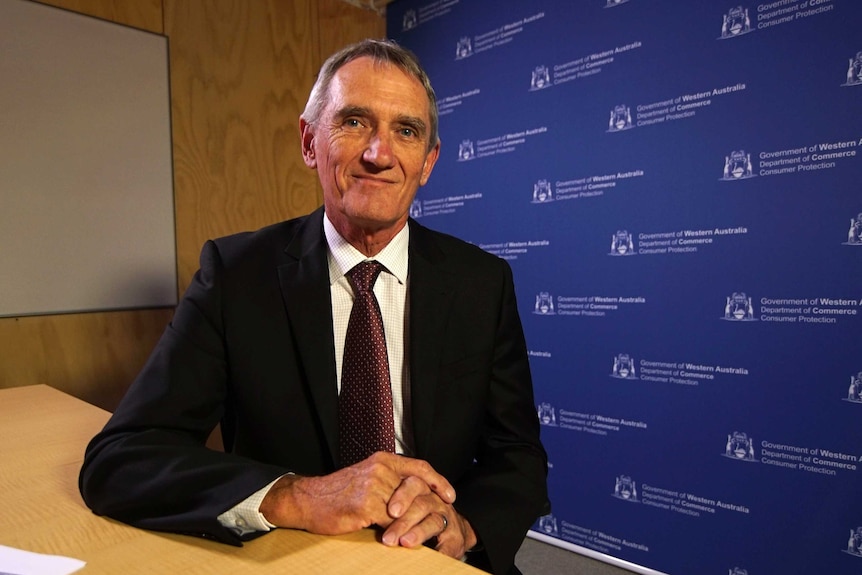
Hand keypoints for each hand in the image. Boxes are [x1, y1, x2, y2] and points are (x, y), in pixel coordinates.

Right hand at [259, 452, 454, 534]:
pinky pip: (392, 522)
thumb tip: (411, 496)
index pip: (420, 467)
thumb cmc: (336, 492)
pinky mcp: (365, 506)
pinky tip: (403, 541)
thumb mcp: (366, 477)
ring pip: (407, 508)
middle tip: (445, 519)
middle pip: (418, 489)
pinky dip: (400, 533)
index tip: (450, 496)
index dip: (438, 481)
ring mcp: (374, 487)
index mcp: (383, 460)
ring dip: (416, 524)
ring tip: (427, 535)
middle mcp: (381, 469)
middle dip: (432, 507)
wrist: (306, 499)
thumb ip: (387, 481)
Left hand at [382, 487, 477, 558]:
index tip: (389, 511)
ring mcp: (446, 518)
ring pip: (434, 522)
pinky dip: (440, 551)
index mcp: (420, 490)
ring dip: (419, 533)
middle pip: (422, 502)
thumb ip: (381, 507)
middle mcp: (434, 501)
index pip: (412, 484)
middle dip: (406, 518)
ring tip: (405, 543)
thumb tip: (355, 515)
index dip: (401, 496)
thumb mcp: (397, 509)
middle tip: (391, 533)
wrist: (449, 534)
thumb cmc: (416, 519)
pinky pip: (449, 544)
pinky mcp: (455, 538)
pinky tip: (432, 556)